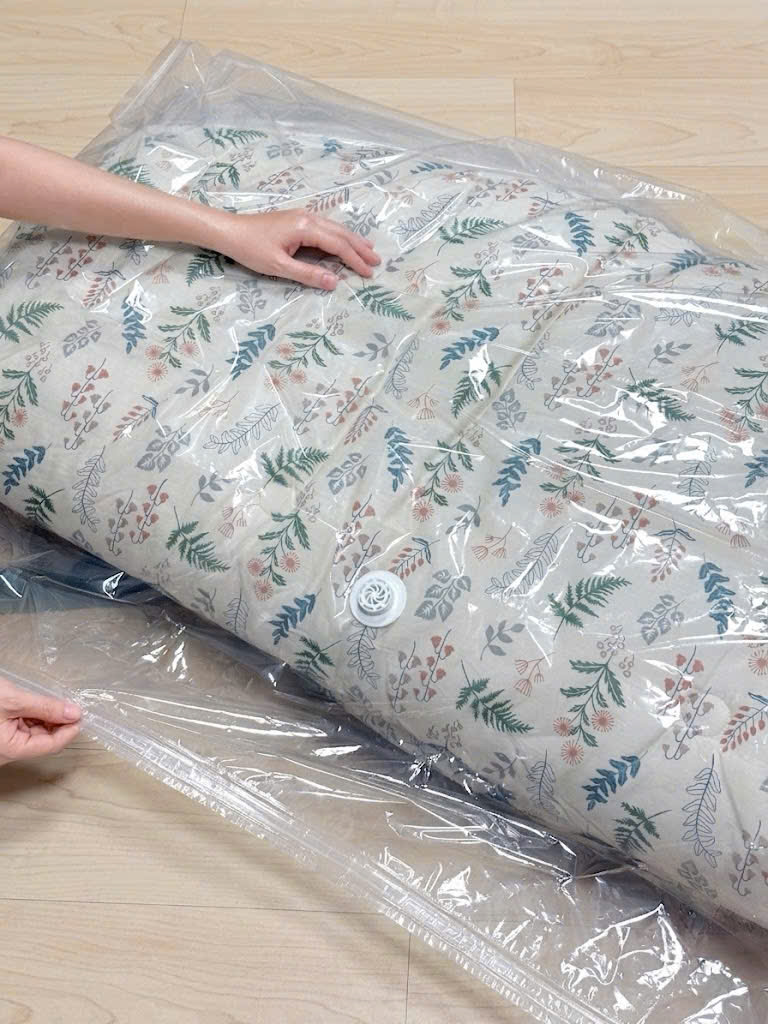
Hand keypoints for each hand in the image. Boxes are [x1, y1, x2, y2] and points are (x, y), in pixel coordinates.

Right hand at [0, 678, 81, 766]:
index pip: (51, 745)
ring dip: (48, 718)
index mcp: (12, 750)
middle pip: (43, 740)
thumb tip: (74, 713)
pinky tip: (41, 704)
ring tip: (56, 701)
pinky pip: (23, 729)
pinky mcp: (2, 736)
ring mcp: (4, 745)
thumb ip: (45, 707)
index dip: (69, 730)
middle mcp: (8, 753)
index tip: (80, 715)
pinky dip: (35, 717)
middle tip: (70, 704)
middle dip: (59, 722)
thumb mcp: (15, 701)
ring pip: (34, 734)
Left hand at [212, 209, 380, 289]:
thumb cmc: (251, 249)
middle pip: (341, 233)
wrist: (229, 231)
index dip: (355, 260)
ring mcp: (303, 216)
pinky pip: (326, 228)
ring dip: (353, 240)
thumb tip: (335, 282)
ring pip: (335, 228)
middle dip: (360, 248)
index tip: (369, 273)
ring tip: (368, 250)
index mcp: (306, 227)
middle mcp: (308, 218)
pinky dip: (340, 236)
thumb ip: (308, 274)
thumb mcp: (279, 266)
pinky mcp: (297, 220)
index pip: (338, 244)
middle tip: (377, 262)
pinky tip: (344, 242)